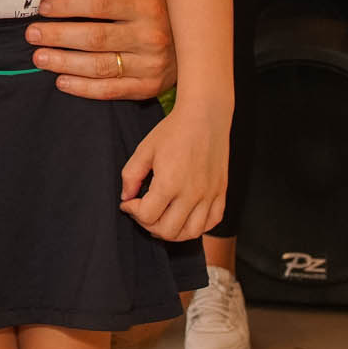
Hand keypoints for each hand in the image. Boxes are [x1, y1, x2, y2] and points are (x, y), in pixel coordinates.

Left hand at [28, 0, 176, 98]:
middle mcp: (148, 35)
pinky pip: (110, 90)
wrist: (196, 42)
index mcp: (145, 4)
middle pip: (94, 38)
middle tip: (32, 34)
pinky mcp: (146, 86)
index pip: (99, 5)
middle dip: (58, 36)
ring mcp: (148, 64)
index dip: (68, 6)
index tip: (44, 7)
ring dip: (64, 63)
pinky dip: (83, 88)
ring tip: (39, 57)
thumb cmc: (161, 6)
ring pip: (99, 66)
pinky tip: (62, 81)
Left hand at [119, 98, 228, 241]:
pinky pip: (212, 222)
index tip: (129, 202)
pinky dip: (197, 226)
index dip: (132, 211)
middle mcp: (192, 194)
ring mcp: (209, 195)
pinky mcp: (221, 192)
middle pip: (168, 231)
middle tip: (143, 211)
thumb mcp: (144, 149)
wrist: (205, 116)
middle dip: (149, 225)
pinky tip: (185, 216)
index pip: (147, 216)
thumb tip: (126, 197)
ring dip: (173, 231)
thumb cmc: (173, 130)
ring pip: (191, 233)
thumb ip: (131, 176)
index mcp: (170, 183)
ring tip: (162, 218)